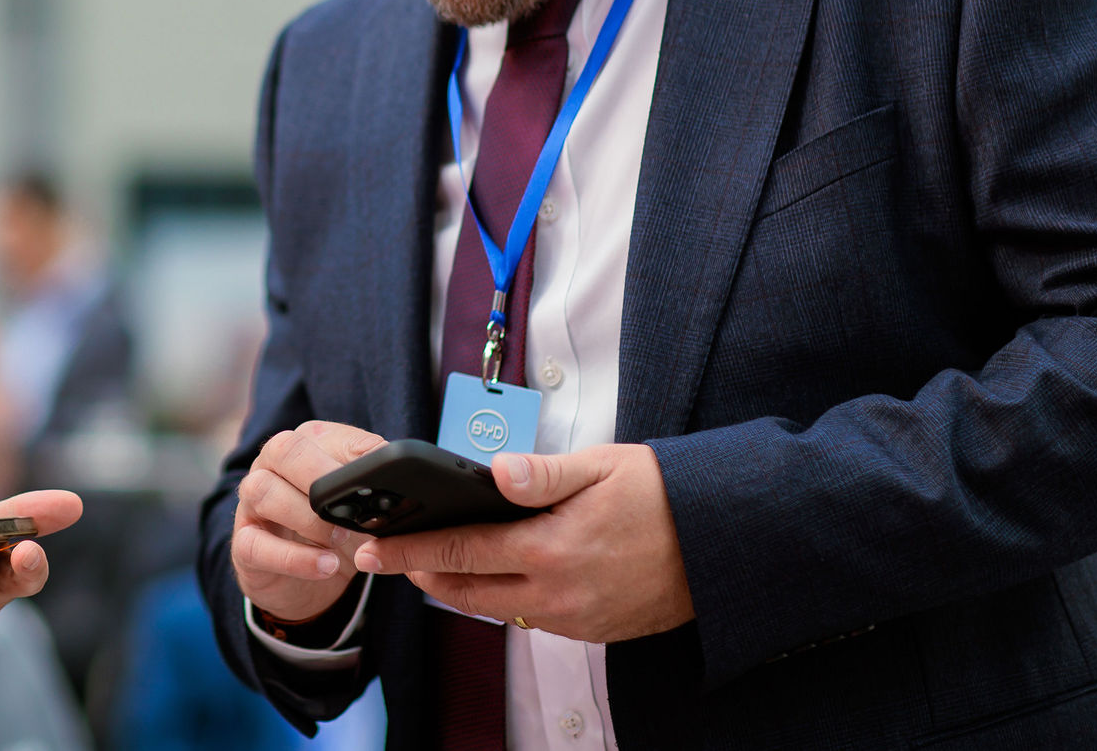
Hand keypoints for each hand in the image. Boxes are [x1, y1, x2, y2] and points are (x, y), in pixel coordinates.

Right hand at [230, 420, 388, 621]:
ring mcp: (250, 504)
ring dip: (307, 517)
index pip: (322, 434)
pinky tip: (326, 566)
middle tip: (351, 509)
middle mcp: (270, 466)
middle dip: (320, 476)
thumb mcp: (359, 506)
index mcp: (302, 445)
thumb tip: (398, 470)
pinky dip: (295, 558)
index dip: (353, 452)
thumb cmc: (335, 530)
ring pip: (262, 491)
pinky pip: (255, 545)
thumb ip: (374, 483)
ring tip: (340, 540)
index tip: (382, 475)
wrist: (305, 581)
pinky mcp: (244, 544)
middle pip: (282, 449)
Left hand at [353, 443, 693, 642]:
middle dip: (420, 575)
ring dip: (459, 590)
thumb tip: (494, 472)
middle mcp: (558, 594)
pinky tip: (495, 576)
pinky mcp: (594, 629)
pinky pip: (532, 619)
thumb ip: (542, 474)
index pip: (458, 552)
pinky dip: (502, 599)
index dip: (407, 551)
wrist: (726, 544)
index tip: (370, 548)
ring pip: (496, 610)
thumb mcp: (602, 467)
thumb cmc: (664, 495)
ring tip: (431, 564)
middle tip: (385, 558)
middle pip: (465, 593)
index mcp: (550, 550)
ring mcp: (576, 618)